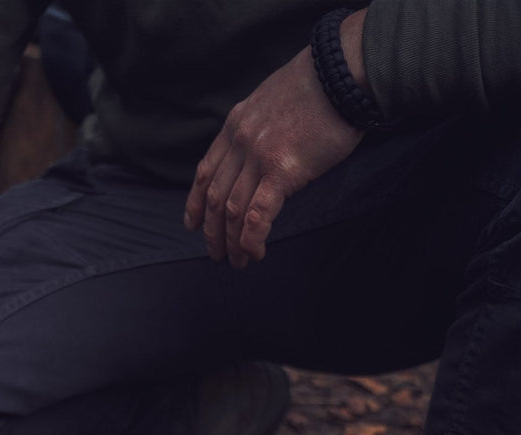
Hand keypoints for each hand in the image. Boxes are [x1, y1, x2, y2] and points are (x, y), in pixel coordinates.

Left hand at [185, 32, 365, 266]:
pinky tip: (254, 252)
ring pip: (233, 211)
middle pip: (215, 197)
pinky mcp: (282, 170)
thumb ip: (258, 129)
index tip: (192, 224)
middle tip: (216, 255)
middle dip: (212, 232)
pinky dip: (252, 238)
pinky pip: (258, 214)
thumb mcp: (272, 102)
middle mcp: (240, 142)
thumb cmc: (319, 87)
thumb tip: (261, 153)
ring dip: (232, 242)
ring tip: (237, 262)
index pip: (206, 171)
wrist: (342, 72)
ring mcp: (258, 157)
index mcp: (235, 125)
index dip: (195, 202)